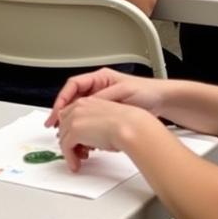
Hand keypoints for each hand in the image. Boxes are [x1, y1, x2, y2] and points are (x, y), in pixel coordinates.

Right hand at [45, 68, 162, 127]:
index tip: (56, 113)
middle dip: (62, 115)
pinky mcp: (108, 113)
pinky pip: (90, 121)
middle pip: (72, 100)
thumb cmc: (147, 92)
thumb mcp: (123, 92)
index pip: (73, 86)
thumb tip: (87, 104)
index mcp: (100, 78)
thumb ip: (104, 97)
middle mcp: (98, 88)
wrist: (162, 100)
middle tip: (55, 128)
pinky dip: (85, 131)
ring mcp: (103, 101)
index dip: (62, 99)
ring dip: (72, 125)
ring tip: (69, 138)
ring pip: (79, 112)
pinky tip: (86, 140)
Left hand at [54, 97, 152, 171]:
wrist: (129, 127)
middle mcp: (78, 107)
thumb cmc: (126, 124)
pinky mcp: (74, 131)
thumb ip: (95, 123)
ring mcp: (75, 118)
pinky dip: (69, 158)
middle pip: (63, 125)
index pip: (68, 114)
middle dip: (69, 140)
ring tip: (79, 160)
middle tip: (78, 152)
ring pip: (63, 137)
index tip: (75, 140)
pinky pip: (65, 147)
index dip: (70, 129)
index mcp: (87, 101)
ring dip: (69, 151)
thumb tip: (92, 137)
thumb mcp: (107, 119)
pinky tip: (76, 164)